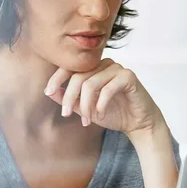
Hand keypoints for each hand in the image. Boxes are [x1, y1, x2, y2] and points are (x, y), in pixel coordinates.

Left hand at [44, 59, 165, 137]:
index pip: (70, 67)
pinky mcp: (128, 77)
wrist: (138, 123)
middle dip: (69, 98)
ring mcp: (117, 68)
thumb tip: (49, 91)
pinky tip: (100, 115)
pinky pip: (108, 89)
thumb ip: (68, 99)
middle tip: (66, 114)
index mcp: (93, 68)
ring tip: (87, 120)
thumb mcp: (84, 108)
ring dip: (85, 105)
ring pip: (91, 84)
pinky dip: (100, 105)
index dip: (57, 78)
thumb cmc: (112, 113)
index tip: (48, 92)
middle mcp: (104, 64)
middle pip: (78, 77)